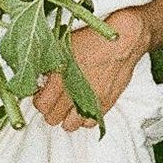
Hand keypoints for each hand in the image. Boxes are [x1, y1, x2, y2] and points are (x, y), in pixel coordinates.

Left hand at [33, 5, 148, 132]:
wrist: (123, 38)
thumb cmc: (94, 37)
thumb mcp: (63, 45)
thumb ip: (48, 65)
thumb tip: (38, 76)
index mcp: (61, 77)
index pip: (41, 105)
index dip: (39, 100)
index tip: (41, 94)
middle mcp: (76, 92)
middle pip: (53, 119)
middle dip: (50, 110)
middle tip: (53, 99)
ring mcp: (92, 100)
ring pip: (70, 125)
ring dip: (66, 117)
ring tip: (68, 105)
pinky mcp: (106, 103)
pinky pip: (90, 123)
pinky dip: (84, 119)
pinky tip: (83, 107)